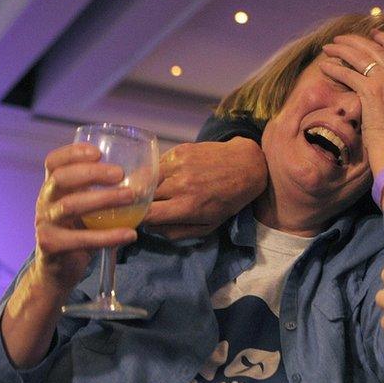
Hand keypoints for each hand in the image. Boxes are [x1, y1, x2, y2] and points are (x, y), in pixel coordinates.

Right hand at [33, 143, 138, 292]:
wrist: (58, 272)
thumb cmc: (80, 233)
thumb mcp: (92, 210)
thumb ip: (111, 193)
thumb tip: (153, 177)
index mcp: (53, 189)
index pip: (53, 162)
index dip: (72, 153)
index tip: (98, 152)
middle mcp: (45, 202)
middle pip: (61, 178)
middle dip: (91, 172)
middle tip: (120, 173)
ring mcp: (46, 224)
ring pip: (70, 206)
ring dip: (103, 199)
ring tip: (131, 197)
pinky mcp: (51, 246)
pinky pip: (81, 239)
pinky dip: (108, 236)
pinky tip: (130, 234)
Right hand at [144, 138, 267, 238]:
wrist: (246, 166)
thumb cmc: (228, 200)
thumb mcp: (208, 226)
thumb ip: (176, 232)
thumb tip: (150, 228)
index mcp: (187, 207)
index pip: (147, 214)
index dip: (137, 218)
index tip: (137, 219)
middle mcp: (180, 185)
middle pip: (143, 196)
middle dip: (141, 203)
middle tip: (146, 205)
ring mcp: (179, 165)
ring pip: (146, 177)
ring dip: (146, 185)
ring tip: (154, 190)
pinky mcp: (180, 150)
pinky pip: (157, 164)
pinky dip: (157, 172)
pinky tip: (167, 175)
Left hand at [319, 30, 383, 152]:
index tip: (374, 34)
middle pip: (377, 49)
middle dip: (357, 40)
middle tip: (343, 38)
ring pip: (361, 56)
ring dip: (342, 49)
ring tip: (329, 47)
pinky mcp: (371, 91)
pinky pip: (348, 73)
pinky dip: (335, 68)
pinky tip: (325, 67)